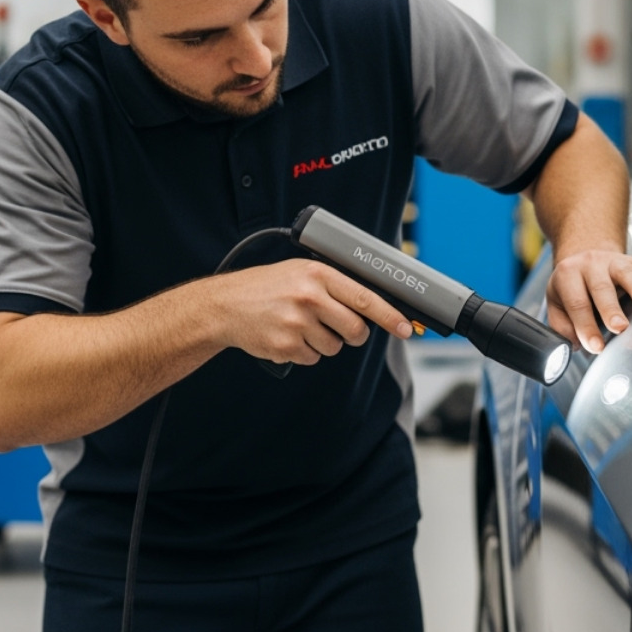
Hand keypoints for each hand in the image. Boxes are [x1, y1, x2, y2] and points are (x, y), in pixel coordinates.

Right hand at [210, 259, 412, 365]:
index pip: (364, 298)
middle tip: (343, 330)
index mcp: (317, 275)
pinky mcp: (286, 346)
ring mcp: (297, 323)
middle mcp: (309, 297)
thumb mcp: (300, 272)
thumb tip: (371, 305)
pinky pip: (313, 358)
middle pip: (355, 329)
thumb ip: (333, 285)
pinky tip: (287, 336)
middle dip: (354, 335)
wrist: (225, 306)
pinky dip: (305, 352)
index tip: (406, 329)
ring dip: (324, 342)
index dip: (390, 316)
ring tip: (300, 325)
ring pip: (334, 347)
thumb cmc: (266, 287)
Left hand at [546, 248, 631, 353]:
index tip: (597, 348)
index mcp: (568, 275)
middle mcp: (591, 265)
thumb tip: (578, 345)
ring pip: (628, 273)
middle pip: (602, 288)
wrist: (583, 258)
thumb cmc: (572, 288)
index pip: (576, 304)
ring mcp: (615, 261)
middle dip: (612, 310)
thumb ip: (563, 326)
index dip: (586, 327)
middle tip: (620, 328)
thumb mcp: (556, 304)